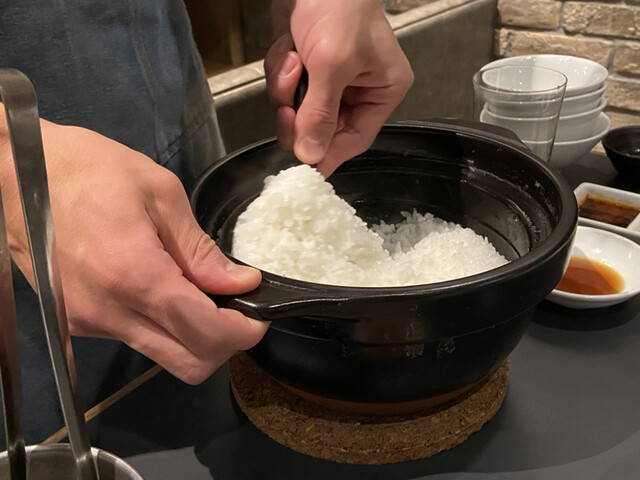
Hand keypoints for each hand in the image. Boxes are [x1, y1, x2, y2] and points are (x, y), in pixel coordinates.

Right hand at [1, 120, 268, 383]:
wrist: (15, 175)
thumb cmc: (89, 170)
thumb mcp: (159, 192)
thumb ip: (200, 249)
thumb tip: (240, 283)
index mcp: (134, 274)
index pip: (205, 332)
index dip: (243, 332)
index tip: (259, 314)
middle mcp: (109, 313)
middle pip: (188, 363)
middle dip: (225, 344)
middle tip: (238, 309)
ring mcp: (89, 323)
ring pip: (164, 358)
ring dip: (196, 339)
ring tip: (206, 296)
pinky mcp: (77, 322)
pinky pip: (137, 341)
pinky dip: (166, 330)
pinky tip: (170, 294)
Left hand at [265, 0, 413, 175]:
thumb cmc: (338, 9)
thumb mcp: (332, 66)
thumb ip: (321, 114)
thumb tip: (312, 156)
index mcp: (383, 90)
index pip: (356, 137)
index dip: (330, 154)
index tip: (306, 169)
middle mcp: (361, 88)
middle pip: (324, 127)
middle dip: (301, 115)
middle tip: (288, 110)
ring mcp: (333, 77)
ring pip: (301, 108)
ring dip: (288, 88)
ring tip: (294, 60)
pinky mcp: (310, 65)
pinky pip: (289, 86)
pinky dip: (282, 70)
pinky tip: (289, 48)